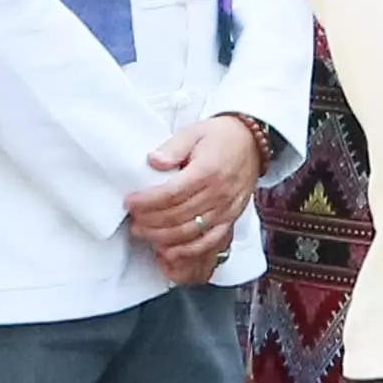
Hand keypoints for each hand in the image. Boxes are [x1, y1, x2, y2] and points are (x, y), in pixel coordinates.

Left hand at [126, 115, 267, 282]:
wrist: (252, 143)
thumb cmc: (220, 137)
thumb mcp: (194, 131)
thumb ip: (173, 147)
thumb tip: (154, 160)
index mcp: (208, 170)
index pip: (172, 193)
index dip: (147, 201)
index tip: (130, 202)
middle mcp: (219, 193)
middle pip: (178, 216)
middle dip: (150, 221)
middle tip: (132, 220)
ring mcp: (226, 210)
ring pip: (190, 232)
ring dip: (163, 237)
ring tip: (143, 232)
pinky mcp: (230, 219)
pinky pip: (208, 242)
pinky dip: (187, 250)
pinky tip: (168, 251)